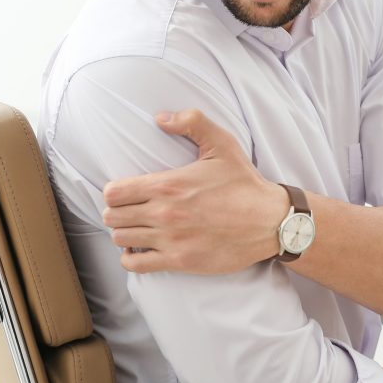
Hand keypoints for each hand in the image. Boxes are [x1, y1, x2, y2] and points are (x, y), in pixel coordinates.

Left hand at [101, 109, 286, 273]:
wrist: (270, 221)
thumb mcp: (223, 143)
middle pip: (112, 217)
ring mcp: (171, 240)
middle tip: (132, 209)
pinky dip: (132, 257)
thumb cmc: (245, 182)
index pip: (113, 193)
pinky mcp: (180, 261)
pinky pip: (135, 264)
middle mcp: (164, 214)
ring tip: (138, 227)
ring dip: (125, 232)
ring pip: (121, 239)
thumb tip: (160, 118)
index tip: (126, 191)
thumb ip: (192, 121)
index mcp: (168, 185)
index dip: (114, 191)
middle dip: (118, 211)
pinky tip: (142, 248)